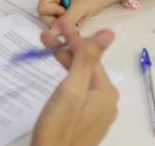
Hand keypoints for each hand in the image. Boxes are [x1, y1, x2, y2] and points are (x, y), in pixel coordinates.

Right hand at [32, 23, 117, 145]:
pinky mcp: (87, 123)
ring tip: (48, 53)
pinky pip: (80, 95)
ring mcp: (98, 114)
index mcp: (107, 92)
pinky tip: (57, 77)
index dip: (72, 39)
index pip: (90, 56)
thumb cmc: (59, 128)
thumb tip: (109, 33)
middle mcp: (107, 102)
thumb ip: (88, 59)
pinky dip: (68, 82)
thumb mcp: (72, 89)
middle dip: (66, 51)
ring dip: (66, 64)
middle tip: (45, 39)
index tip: (57, 27)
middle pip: (86, 68)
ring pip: (82, 80)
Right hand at [37, 0, 121, 33]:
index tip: (65, 11)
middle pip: (45, 17)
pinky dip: (71, 25)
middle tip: (74, 16)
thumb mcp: (80, 7)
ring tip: (79, 16)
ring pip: (53, 23)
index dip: (54, 14)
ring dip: (67, 23)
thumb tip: (53, 32)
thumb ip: (66, 21)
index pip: (42, 9)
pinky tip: (79, 18)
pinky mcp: (63, 13)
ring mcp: (57, 5)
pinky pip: (61, 25)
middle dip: (60, 21)